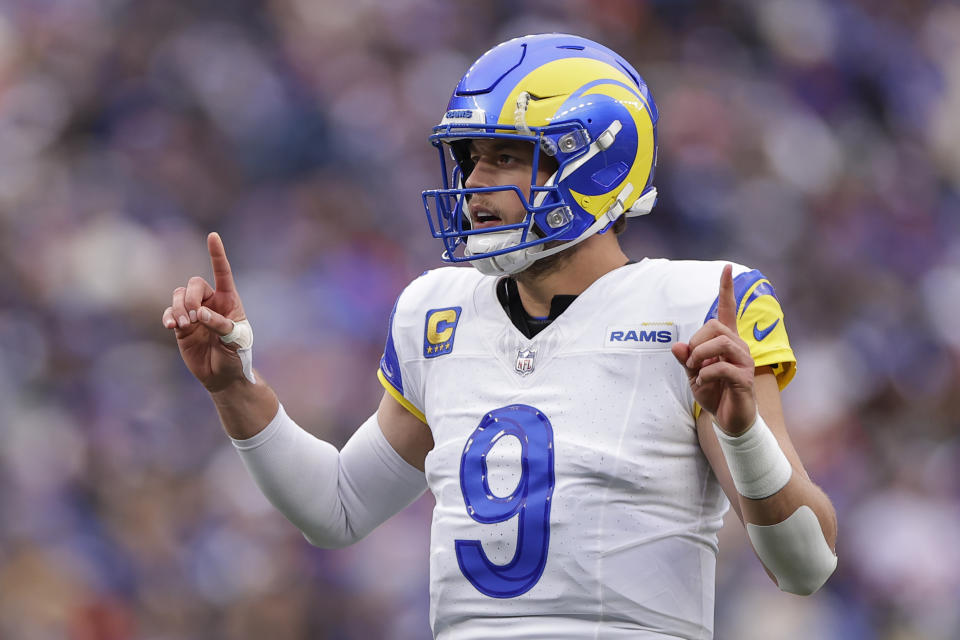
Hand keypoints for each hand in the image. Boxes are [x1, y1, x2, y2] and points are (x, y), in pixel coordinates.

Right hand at [162, 232, 249, 391]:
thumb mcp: (235, 341)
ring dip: (179, 308)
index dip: (217, 255)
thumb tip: (200, 314)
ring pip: (179, 295)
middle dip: (191, 297)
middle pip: (194, 284)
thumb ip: (220, 325)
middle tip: (195, 317)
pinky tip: (172, 326)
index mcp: (229, 301)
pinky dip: (169, 316)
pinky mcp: (181, 326)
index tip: (213, 236)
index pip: (223, 273)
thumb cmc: (236, 356)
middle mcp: (211, 303)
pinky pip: (170, 313)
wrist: (223, 377)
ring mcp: (194, 313)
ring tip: (184, 326)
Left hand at [671, 264, 756, 434]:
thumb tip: (676, 346)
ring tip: (696, 370)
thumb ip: (685, 359)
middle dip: (696, 341)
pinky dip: (705, 374)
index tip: (727, 267)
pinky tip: (703, 382)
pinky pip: (722, 367)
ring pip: (721, 342)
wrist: (729, 420)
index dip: (726, 289)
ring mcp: (745, 361)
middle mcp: (739, 346)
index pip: (728, 309)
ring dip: (700, 355)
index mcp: (726, 341)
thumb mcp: (692, 375)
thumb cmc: (713, 393)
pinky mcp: (744, 378)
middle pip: (715, 326)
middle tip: (690, 362)